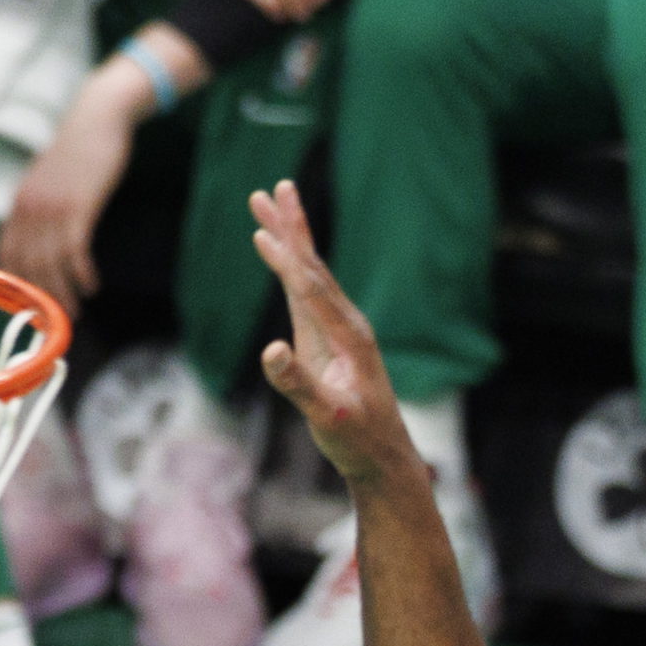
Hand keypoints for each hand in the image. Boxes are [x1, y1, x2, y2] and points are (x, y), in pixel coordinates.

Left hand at [0, 64, 145, 308]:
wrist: (97, 117)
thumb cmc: (79, 148)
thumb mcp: (50, 178)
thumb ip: (39, 205)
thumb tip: (39, 234)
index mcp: (19, 201)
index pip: (6, 250)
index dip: (14, 280)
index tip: (28, 302)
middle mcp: (29, 206)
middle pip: (27, 264)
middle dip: (41, 297)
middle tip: (55, 320)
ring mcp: (51, 207)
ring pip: (50, 263)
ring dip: (62, 293)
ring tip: (75, 312)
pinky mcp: (77, 206)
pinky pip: (74, 251)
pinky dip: (81, 273)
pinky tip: (91, 286)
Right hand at [252, 179, 410, 483]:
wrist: (383, 456)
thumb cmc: (357, 439)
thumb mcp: (327, 416)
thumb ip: (298, 384)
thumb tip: (270, 351)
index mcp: (347, 336)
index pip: (310, 289)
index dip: (285, 261)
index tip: (262, 234)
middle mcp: (346, 324)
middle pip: (314, 266)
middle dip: (292, 227)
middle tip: (271, 189)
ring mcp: (339, 329)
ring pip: (311, 273)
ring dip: (291, 238)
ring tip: (271, 203)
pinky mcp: (331, 340)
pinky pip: (308, 293)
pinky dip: (292, 268)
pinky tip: (282, 255)